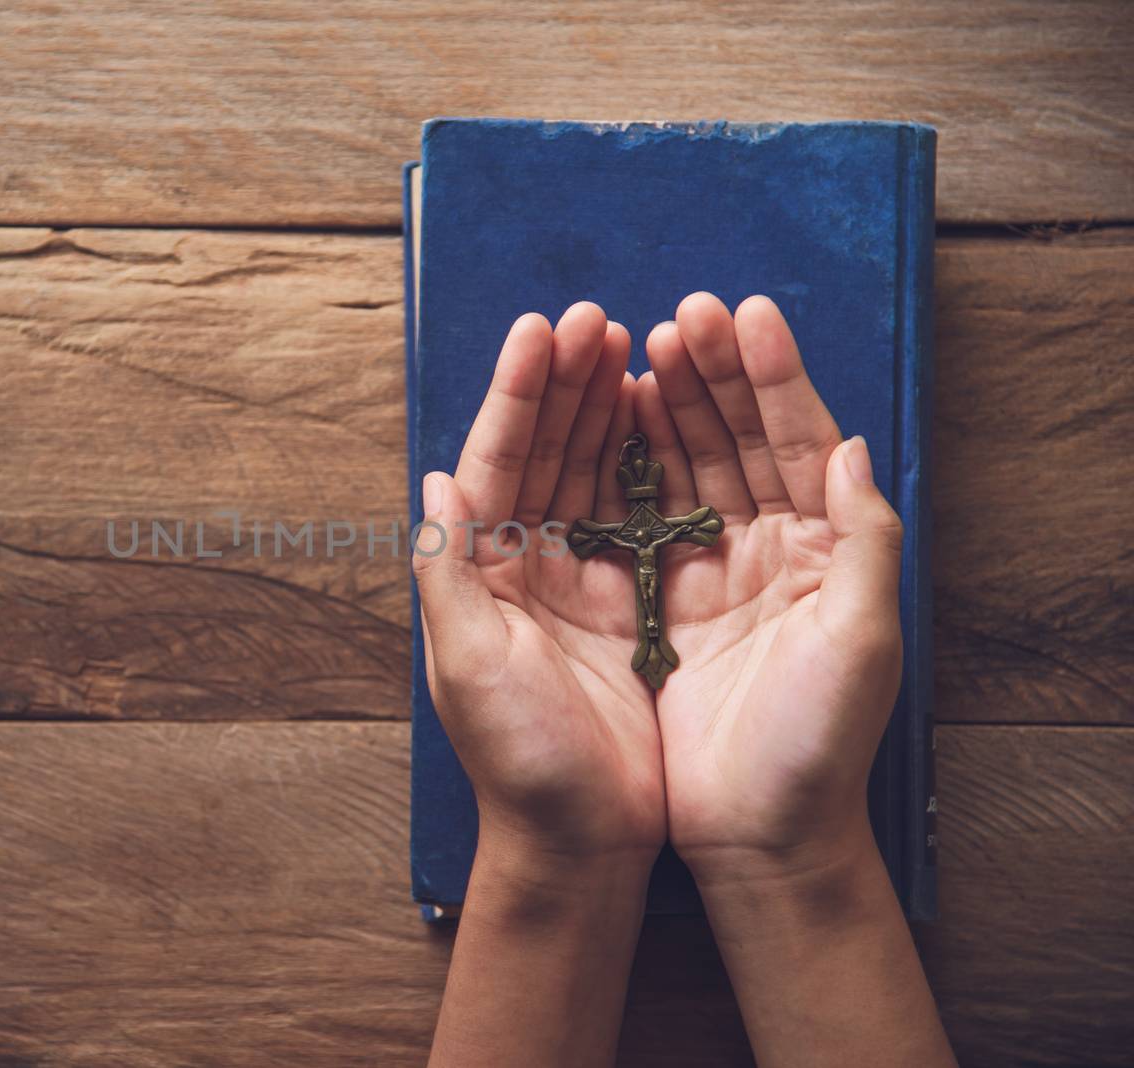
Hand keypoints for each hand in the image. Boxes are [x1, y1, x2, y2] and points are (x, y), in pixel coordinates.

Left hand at [412, 302, 663, 862]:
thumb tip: (430, 482)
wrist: (583, 839)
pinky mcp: (631, 603)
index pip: (493, 462)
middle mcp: (522, 565)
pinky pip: (636, 513)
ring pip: (588, 471)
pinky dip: (646, 462)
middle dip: (565, 383)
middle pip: (542, 452)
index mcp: (480, 573)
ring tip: (632, 343)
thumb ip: (448, 575)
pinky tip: (662, 416)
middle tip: (598, 318)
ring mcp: (578, 580)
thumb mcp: (470, 668)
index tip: (543, 329)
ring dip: (603, 407)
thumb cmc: (519, 762)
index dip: (518, 396)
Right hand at [635, 293, 951, 1066]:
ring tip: (641, 345)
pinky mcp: (661, 602)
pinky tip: (614, 421)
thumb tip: (856, 448)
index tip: (747, 313)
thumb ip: (865, 543)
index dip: (775, 376)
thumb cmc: (817, 746)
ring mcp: (712, 572)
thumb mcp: (861, 644)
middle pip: (742, 439)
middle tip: (682, 314)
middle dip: (716, 373)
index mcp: (823, 552)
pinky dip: (630, 464)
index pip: (801, 441)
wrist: (754, 833)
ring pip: (690, 466)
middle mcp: (770, 550)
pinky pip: (642, 514)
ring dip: (670, 403)